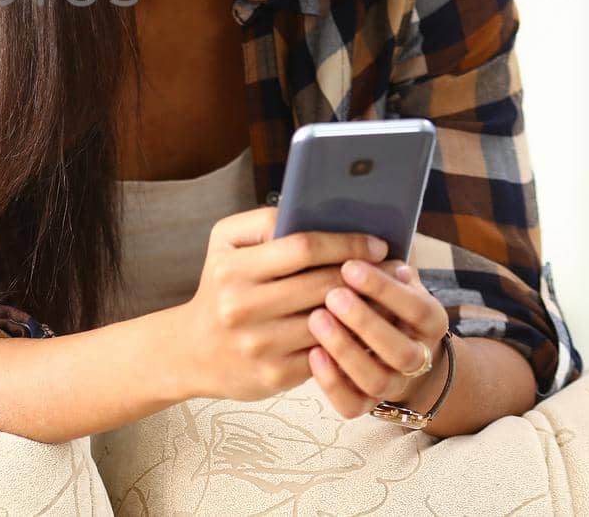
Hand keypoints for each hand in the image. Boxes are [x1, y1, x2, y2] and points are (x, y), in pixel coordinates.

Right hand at [171, 206, 391, 402]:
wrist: (193, 350)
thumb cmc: (220, 286)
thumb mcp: (225, 243)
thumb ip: (263, 222)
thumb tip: (314, 214)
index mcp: (232, 268)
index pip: (302, 247)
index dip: (345, 243)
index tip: (376, 243)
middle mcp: (242, 306)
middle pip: (323, 285)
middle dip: (365, 275)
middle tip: (395, 268)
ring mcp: (259, 344)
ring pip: (330, 322)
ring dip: (366, 309)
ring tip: (389, 295)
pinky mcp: (274, 375)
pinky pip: (326, 354)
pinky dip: (350, 339)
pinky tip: (366, 327)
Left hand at [305, 254, 450, 418]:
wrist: (393, 353)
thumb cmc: (383, 300)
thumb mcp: (393, 277)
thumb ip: (385, 262)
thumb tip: (362, 233)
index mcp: (430, 321)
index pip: (419, 308)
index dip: (386, 289)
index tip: (352, 266)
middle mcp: (418, 357)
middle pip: (401, 351)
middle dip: (366, 321)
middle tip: (332, 294)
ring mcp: (392, 384)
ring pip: (376, 379)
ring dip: (346, 350)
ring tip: (317, 319)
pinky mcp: (364, 403)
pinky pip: (351, 404)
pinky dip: (332, 382)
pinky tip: (312, 354)